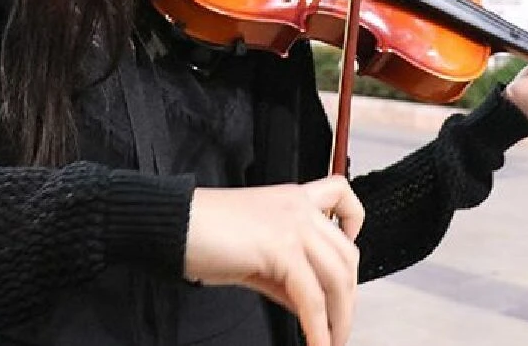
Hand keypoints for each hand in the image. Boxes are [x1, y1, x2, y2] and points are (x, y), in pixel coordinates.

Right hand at [184, 175, 364, 345]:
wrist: (173, 224)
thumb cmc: (202, 233)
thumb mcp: (254, 251)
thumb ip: (284, 273)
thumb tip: (306, 303)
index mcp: (293, 198)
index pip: (342, 195)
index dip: (354, 225)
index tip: (348, 253)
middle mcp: (299, 208)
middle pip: (347, 254)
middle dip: (348, 297)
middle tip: (339, 326)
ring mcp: (293, 227)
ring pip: (338, 277)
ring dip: (339, 318)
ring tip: (331, 341)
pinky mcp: (282, 249)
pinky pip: (312, 296)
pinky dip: (318, 327)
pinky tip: (316, 342)